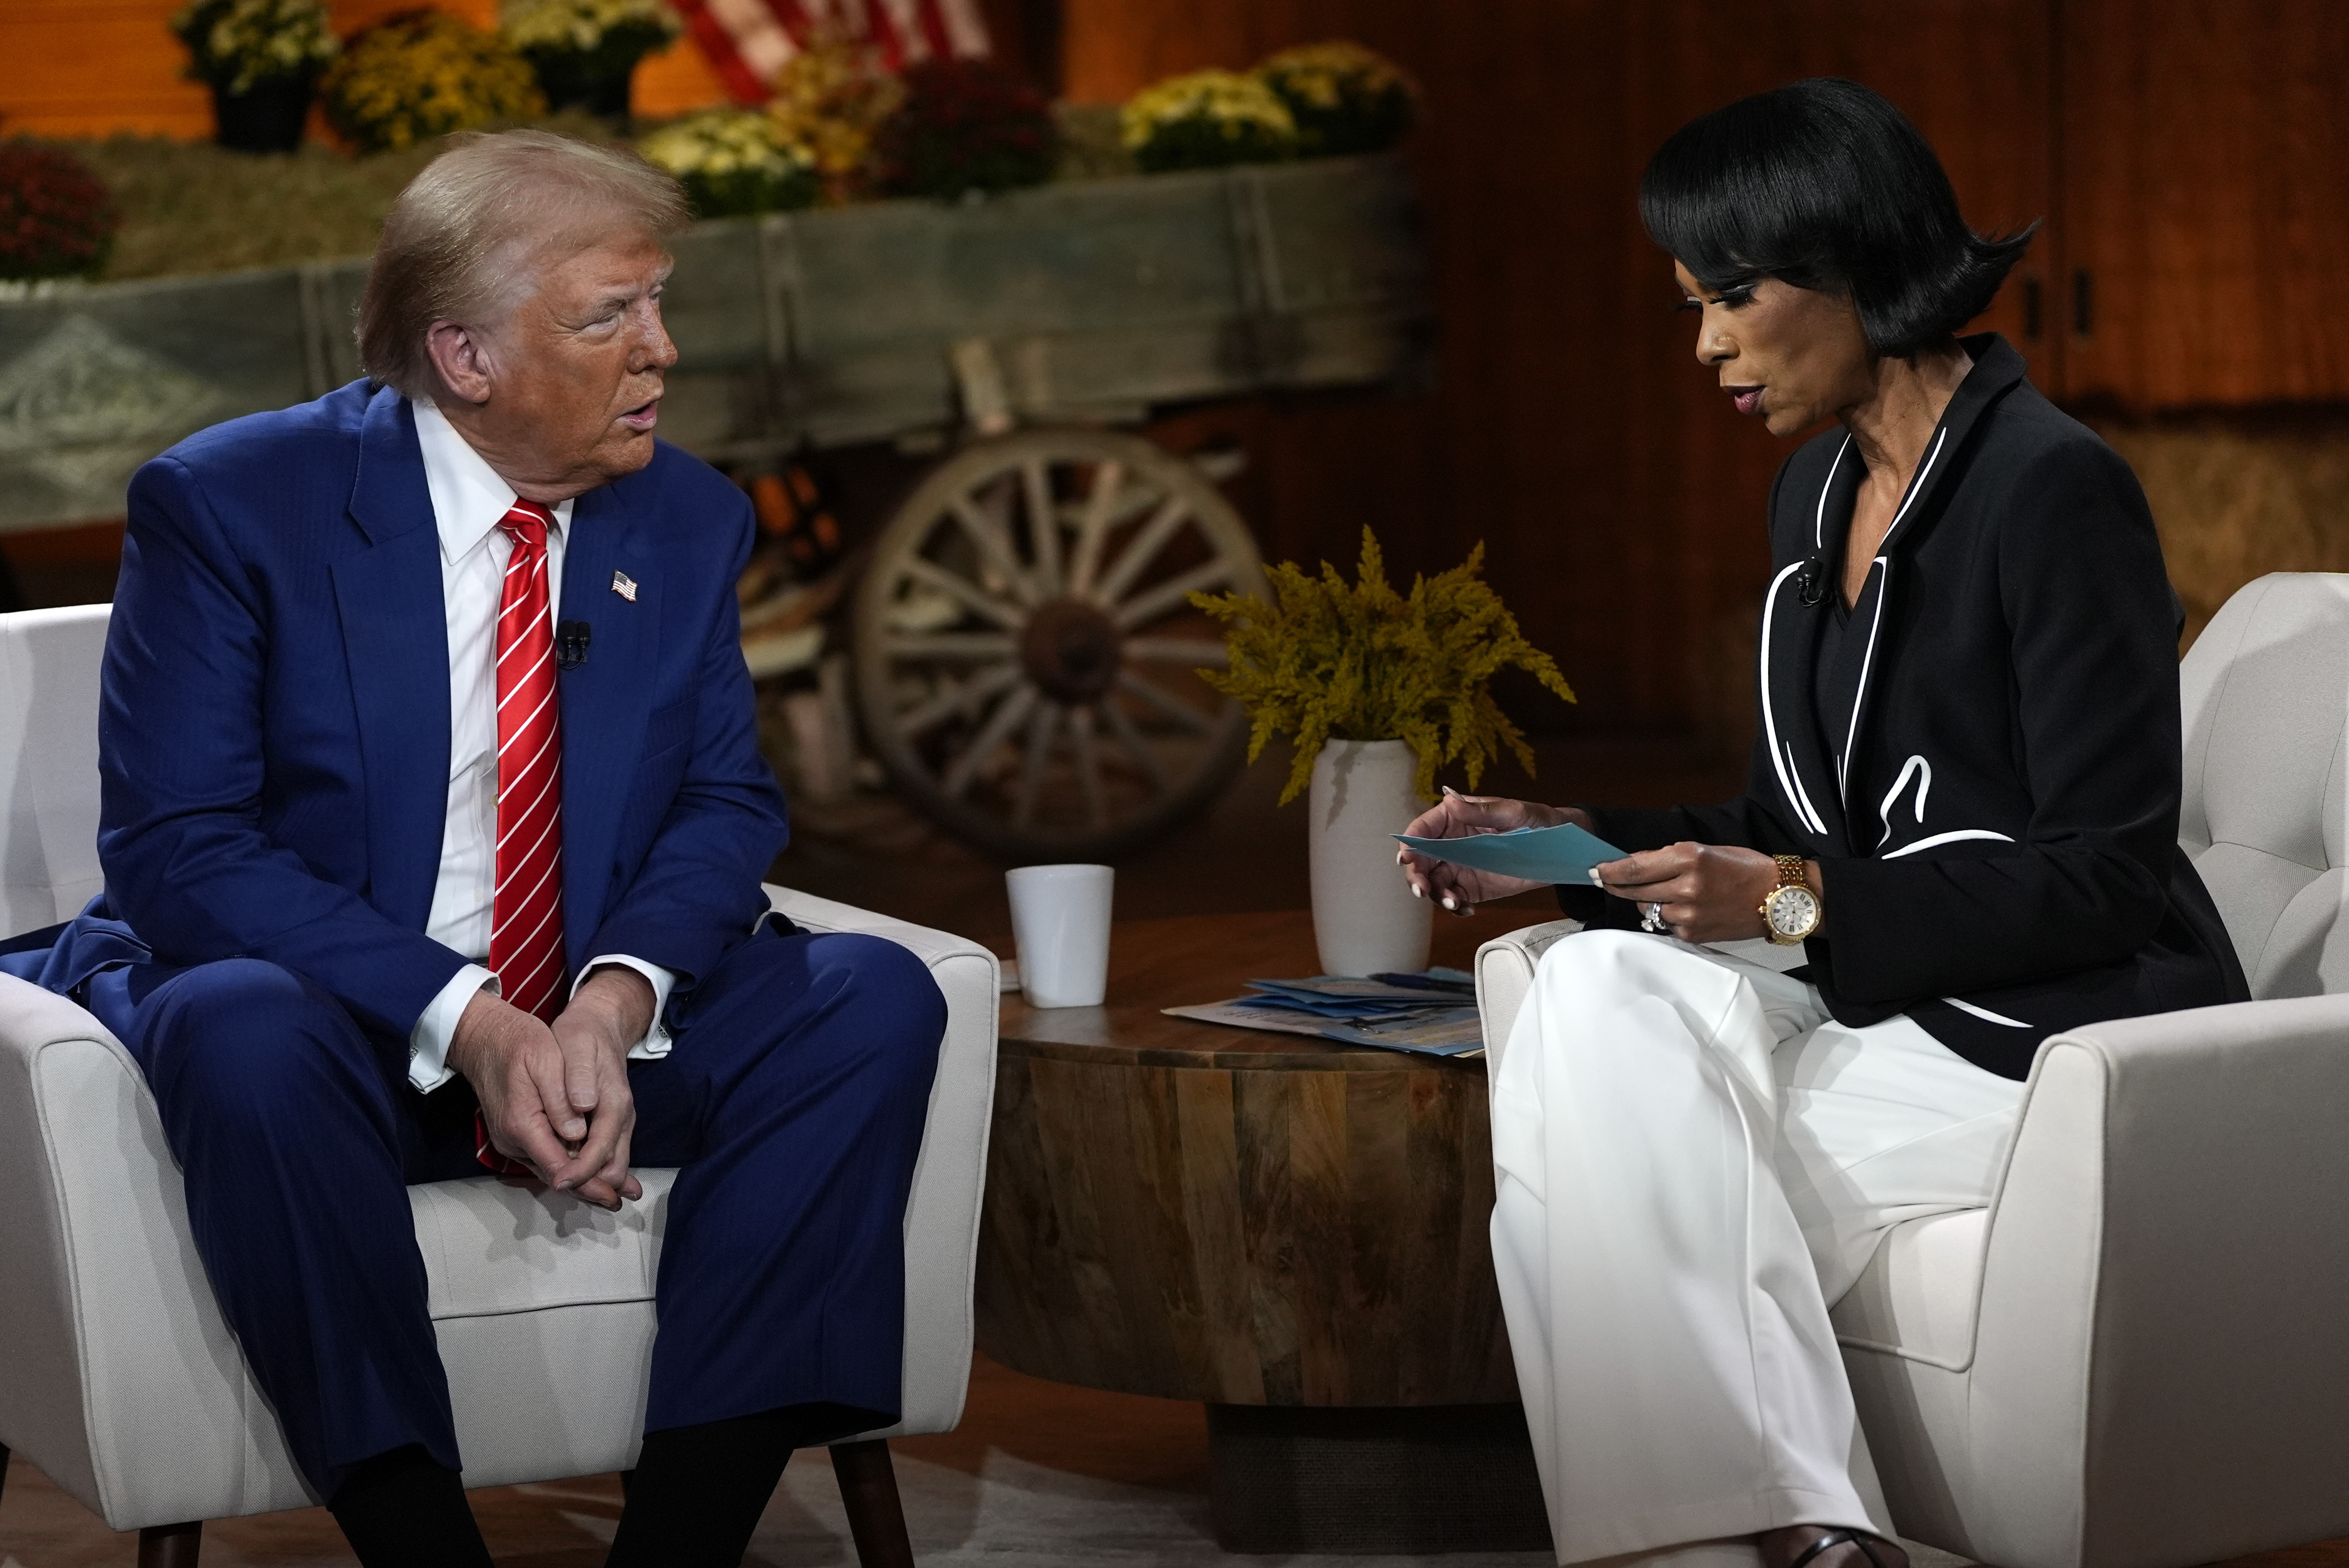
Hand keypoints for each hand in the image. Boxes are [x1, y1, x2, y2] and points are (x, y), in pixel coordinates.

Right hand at [447, 968, 650, 1209]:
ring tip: (612, 1192)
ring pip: (550, 1169)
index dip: (587, 1180)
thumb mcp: (545, 1062)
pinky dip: (568, 1167)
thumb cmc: (518, 1044)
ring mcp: (511, 1141)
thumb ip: (560, 1101)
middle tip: (620, 1200)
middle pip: (555, 1175)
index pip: (559, 1165)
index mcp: (522, 1124)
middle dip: (588, 1189)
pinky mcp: (515, 1136)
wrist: (484, 1038)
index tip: (612, 1192)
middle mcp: (513, 1140)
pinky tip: (588, 1171)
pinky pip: (545, 1158)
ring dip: (580, 1181)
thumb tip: (577, 1133)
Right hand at [1397, 788, 1588, 915]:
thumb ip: (1481, 810)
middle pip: (1421, 860)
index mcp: (1456, 818)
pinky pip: (1453, 898)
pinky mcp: (1471, 887)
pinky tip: (1465, 909)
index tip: (1406, 859)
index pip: (1422, 829)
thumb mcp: (1514, 812)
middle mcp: (1452, 843)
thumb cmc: (1539, 822)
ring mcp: (1460, 866)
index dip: (1409, 843)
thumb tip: (1449, 799)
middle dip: (1415, 876)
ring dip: (1435, 895)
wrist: (1562, 850)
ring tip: (1454, 902)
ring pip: (1433, 882)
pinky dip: (1454, 906)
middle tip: (1422, 890)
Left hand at [1596, 842, 1819, 944]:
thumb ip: (1671, 857)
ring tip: (1668, 892)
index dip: (1610, 869)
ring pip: (1650, 908)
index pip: (1634, 866)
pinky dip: (1670, 916)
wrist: (1780, 898)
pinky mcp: (1694, 934)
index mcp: (1688, 858)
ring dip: (1650, 900)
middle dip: (1618, 885)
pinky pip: (1668, 925)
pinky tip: (1687, 909)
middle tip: (1607, 880)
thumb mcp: (1708, 849)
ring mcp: (1689, 914)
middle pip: (1635, 889)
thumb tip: (1638, 862)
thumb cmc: (1746, 868)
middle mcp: (1686, 886)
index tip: (1595, 869)